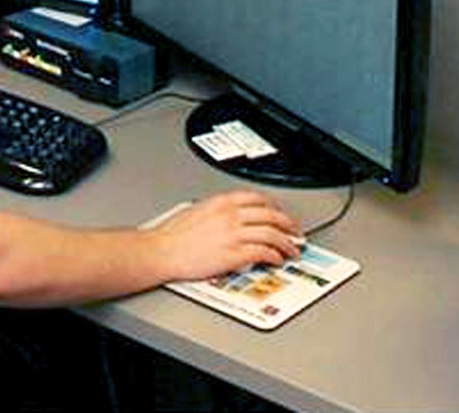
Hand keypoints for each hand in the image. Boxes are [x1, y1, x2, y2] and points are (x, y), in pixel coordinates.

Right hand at [148, 192, 302, 282]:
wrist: (162, 250)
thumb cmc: (172, 234)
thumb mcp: (198, 210)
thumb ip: (218, 211)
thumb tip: (231, 218)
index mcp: (222, 202)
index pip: (259, 199)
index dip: (276, 208)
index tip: (282, 216)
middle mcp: (231, 215)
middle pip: (271, 215)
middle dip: (289, 225)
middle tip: (296, 233)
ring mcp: (233, 234)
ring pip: (272, 234)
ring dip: (287, 243)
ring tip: (292, 250)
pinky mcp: (233, 254)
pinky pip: (263, 252)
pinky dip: (274, 256)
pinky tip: (277, 260)